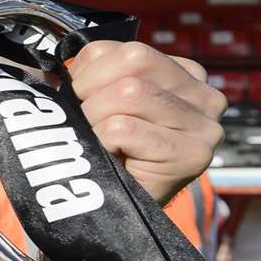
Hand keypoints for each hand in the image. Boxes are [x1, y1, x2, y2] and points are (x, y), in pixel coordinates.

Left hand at [68, 41, 226, 205]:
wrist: (125, 212)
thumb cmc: (113, 154)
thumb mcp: (106, 101)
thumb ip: (94, 73)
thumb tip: (55, 65)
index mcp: (185, 74)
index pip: (126, 49)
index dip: (89, 73)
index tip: (83, 101)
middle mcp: (204, 94)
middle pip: (133, 61)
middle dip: (92, 90)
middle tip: (86, 122)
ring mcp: (204, 125)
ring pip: (128, 92)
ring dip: (96, 119)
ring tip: (101, 142)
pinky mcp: (193, 153)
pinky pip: (124, 128)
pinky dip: (103, 142)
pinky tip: (114, 158)